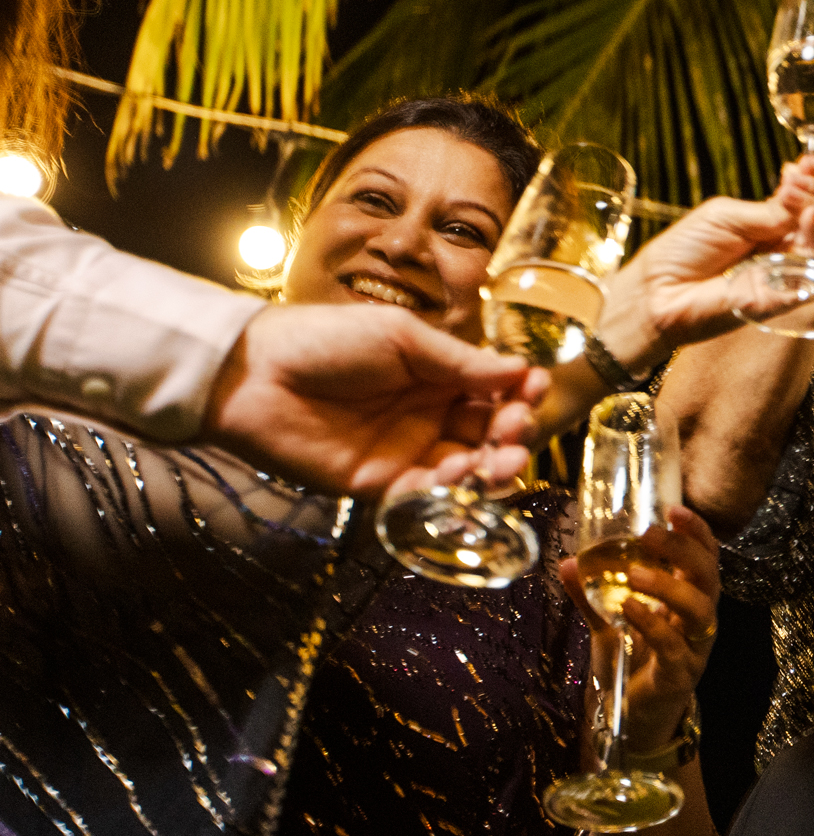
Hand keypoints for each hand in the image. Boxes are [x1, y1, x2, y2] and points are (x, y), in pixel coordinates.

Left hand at [201, 303, 543, 495]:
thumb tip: (518, 370)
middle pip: (488, 433)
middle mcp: (430, 415)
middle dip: (512, 434)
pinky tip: (457, 475)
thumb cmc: (327, 340)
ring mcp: (405, 452)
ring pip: (465, 469)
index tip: (534, 389)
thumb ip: (458, 362)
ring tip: (499, 463)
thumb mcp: (401, 338)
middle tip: (515, 431)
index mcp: (439, 374)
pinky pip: (423, 496)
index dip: (520, 393)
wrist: (256, 374)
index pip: (494, 391)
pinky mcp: (377, 485)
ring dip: (490, 469)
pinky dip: (446, 492)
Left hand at [559, 505, 719, 753]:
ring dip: (669, 585)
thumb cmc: (630, 661)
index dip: (696, 531)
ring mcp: (695, 646)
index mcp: (690, 598)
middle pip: (708, 575)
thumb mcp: (608, 621)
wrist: (631, 717)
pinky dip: (652, 623)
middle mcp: (700, 618)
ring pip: (699, 608)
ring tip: (636, 572)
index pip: (705, 556)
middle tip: (651, 533)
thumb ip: (591, 594)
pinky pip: (673, 644)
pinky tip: (629, 607)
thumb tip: (567, 561)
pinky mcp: (680, 673)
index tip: (673, 509)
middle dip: (683, 549)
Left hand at [596, 168, 813, 372]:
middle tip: (803, 175)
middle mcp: (784, 247)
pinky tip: (807, 217)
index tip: (808, 161)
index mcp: (771, 224)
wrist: (658, 289)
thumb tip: (805, 195)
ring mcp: (786, 272)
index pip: (809, 200)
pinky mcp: (785, 296)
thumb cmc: (685, 251)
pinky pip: (813, 269)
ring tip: (800, 192)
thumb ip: (770, 210)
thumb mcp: (727, 215)